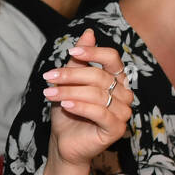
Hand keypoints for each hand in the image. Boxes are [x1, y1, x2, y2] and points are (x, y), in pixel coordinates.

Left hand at [43, 28, 133, 167]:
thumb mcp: (69, 82)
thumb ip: (80, 60)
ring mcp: (123, 112)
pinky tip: (65, 105)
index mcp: (117, 80)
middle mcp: (125, 94)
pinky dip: (81, 106)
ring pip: (97, 95)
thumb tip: (89, 32)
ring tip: (49, 93)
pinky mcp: (117, 129)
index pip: (112, 58)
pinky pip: (100, 113)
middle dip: (71, 76)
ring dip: (69, 92)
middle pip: (99, 77)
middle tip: (49, 77)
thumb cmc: (68, 111)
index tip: (70, 53)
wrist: (64, 141)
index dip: (93, 53)